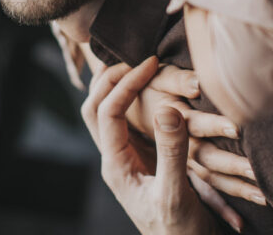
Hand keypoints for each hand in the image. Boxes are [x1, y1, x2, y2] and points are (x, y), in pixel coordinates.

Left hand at [82, 57, 219, 234]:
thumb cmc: (178, 230)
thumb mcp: (177, 192)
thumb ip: (171, 151)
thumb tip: (166, 108)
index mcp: (116, 166)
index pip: (108, 111)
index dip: (126, 82)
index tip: (150, 62)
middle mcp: (114, 159)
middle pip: (94, 107)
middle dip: (109, 77)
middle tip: (136, 55)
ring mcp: (126, 159)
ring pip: (106, 113)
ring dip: (116, 85)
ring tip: (138, 63)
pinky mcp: (141, 160)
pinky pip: (126, 121)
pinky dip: (131, 99)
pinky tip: (151, 87)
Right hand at [125, 65, 265, 205]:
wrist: (129, 118)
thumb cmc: (148, 89)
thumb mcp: (159, 80)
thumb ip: (177, 80)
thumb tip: (198, 84)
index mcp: (174, 122)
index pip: (196, 125)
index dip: (215, 126)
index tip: (237, 129)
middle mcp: (177, 148)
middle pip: (206, 157)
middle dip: (232, 165)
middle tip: (256, 171)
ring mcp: (181, 164)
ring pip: (210, 178)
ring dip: (235, 187)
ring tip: (263, 196)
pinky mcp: (184, 173)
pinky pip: (204, 193)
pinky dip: (220, 207)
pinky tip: (238, 223)